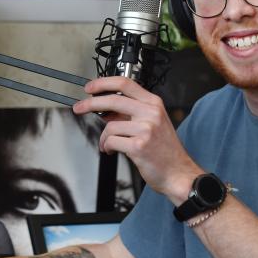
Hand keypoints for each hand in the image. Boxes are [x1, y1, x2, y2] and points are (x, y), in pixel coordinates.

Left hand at [73, 76, 201, 204]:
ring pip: (110, 126)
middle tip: (79, 108)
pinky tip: (111, 150)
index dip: (103, 83)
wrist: (178, 173)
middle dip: (90, 103)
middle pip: (112, 100)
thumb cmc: (166, 151)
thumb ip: (131, 113)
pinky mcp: (138, 146)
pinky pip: (111, 141)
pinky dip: (107, 146)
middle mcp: (151, 113)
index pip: (125, 84)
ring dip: (104, 137)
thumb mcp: (153, 123)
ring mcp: (145, 129)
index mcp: (154, 104)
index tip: (90, 88)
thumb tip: (106, 109)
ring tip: (107, 144)